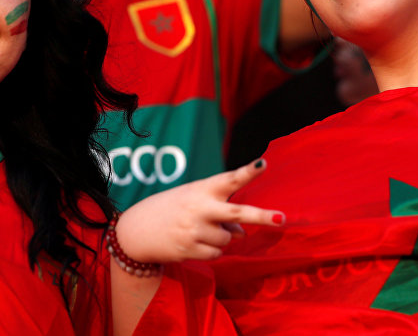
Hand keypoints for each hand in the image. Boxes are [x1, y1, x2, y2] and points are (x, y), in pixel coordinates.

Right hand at [116, 159, 283, 262]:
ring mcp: (194, 230)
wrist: (135, 230)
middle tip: (282, 219)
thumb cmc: (173, 210)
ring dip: (222, 238)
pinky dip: (212, 251)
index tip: (263, 163)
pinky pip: (217, 254)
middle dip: (262, 216)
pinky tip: (194, 243)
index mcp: (203, 189)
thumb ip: (221, 212)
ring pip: (229, 239)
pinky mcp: (189, 249)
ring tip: (199, 230)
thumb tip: (243, 234)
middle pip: (238, 213)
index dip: (248, 171)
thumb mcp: (195, 203)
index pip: (229, 179)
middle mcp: (200, 208)